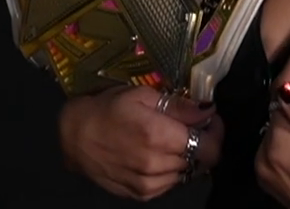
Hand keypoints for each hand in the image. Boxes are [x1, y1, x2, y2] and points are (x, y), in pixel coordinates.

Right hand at [59, 85, 224, 200]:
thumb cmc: (106, 109)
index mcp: (159, 135)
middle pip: (200, 160)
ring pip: (186, 173)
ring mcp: (150, 183)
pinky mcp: (142, 194)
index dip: (216, 134)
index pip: (210, 147)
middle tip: (187, 127)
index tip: (210, 121)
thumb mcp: (140, 95)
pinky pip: (170, 184)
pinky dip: (170, 170)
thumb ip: (178, 105)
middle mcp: (157, 164)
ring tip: (168, 141)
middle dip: (200, 142)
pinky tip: (155, 155)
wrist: (74, 137)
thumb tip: (208, 109)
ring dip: (185, 158)